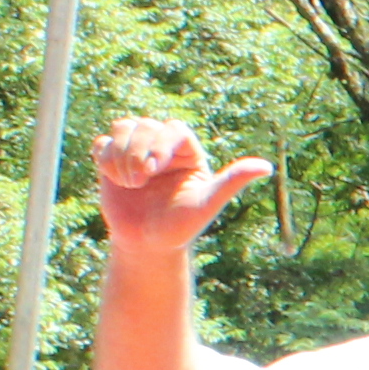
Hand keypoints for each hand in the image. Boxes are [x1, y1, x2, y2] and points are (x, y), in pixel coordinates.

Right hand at [91, 115, 269, 255]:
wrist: (148, 244)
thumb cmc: (181, 226)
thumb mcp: (207, 204)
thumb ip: (232, 182)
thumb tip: (266, 167)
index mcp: (187, 151)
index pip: (173, 128)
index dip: (160, 144)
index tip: (154, 170)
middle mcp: (162, 146)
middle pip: (145, 125)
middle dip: (137, 152)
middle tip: (139, 182)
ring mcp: (136, 151)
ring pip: (122, 127)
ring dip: (120, 155)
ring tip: (129, 183)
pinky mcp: (112, 160)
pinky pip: (102, 143)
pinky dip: (104, 157)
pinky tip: (114, 179)